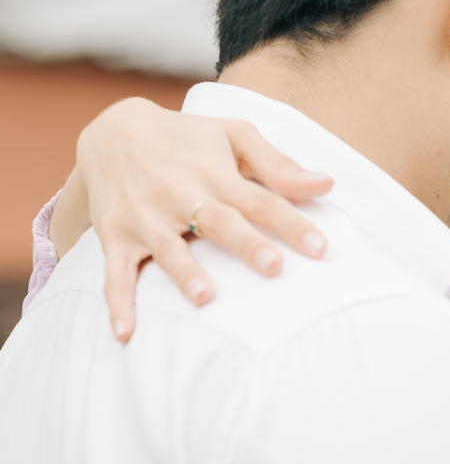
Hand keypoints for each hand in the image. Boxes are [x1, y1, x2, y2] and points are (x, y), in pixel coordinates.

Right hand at [73, 97, 333, 339]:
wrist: (110, 131)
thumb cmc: (186, 138)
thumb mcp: (233, 135)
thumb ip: (278, 164)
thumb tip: (326, 184)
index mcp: (215, 175)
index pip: (260, 201)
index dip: (290, 224)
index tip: (320, 248)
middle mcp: (180, 195)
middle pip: (218, 222)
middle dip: (245, 244)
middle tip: (273, 267)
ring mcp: (146, 217)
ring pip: (167, 248)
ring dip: (184, 273)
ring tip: (204, 297)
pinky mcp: (115, 236)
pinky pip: (115, 273)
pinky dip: (118, 302)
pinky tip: (125, 332)